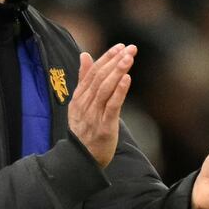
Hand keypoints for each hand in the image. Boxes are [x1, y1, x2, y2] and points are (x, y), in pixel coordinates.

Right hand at [68, 43, 136, 167]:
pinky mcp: (103, 127)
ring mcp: (93, 116)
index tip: (120, 47)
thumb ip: (83, 79)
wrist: (80, 161)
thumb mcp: (80, 104)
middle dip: (115, 61)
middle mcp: (84, 105)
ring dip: (118, 71)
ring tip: (129, 58)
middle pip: (99, 78)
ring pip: (105, 89)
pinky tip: (127, 79)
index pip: (92, 73)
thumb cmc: (84, 131)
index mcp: (78, 98)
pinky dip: (119, 91)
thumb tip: (85, 55)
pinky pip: (112, 106)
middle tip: (130, 48)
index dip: (106, 58)